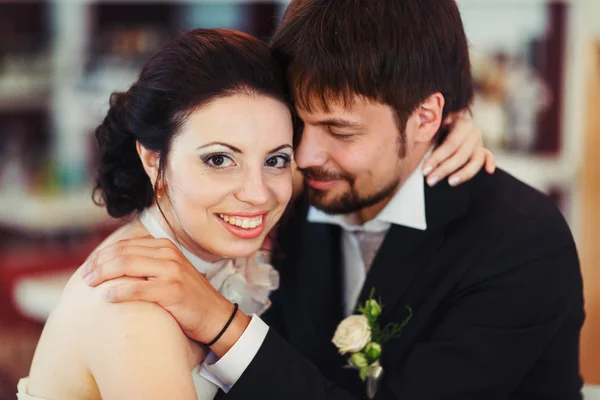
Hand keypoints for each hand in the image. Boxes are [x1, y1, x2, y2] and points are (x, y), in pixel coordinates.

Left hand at [80, 237, 249, 356]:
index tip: (88, 267)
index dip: (102, 255)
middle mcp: (168, 254)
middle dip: (99, 264)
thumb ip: (145, 264)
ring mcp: (171, 271)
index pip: (125, 245)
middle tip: (84, 277)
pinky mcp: (172, 290)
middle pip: (123, 253)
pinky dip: (118, 291)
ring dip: (104, 275)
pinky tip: (106, 297)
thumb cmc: (185, 296)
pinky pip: (138, 288)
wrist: (213, 314)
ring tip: (90, 285)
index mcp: (164, 246)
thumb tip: (110, 264)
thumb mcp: (167, 272)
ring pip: (127, 266)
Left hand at [423, 112, 495, 186]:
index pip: (450, 144)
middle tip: (430, 181)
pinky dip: (490, 162)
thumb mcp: (433, 127)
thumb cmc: (435, 129)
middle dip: (444, 169)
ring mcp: (479, 142)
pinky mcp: (483, 150)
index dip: (437, 159)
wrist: (446, 124)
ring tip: (450, 183)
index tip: (425, 171)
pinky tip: (489, 171)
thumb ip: (430, 129)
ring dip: (464, 173)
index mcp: (460, 123)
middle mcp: (472, 132)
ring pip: (476, 160)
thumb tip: (421, 123)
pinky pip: (489, 157)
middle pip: (461, 154)